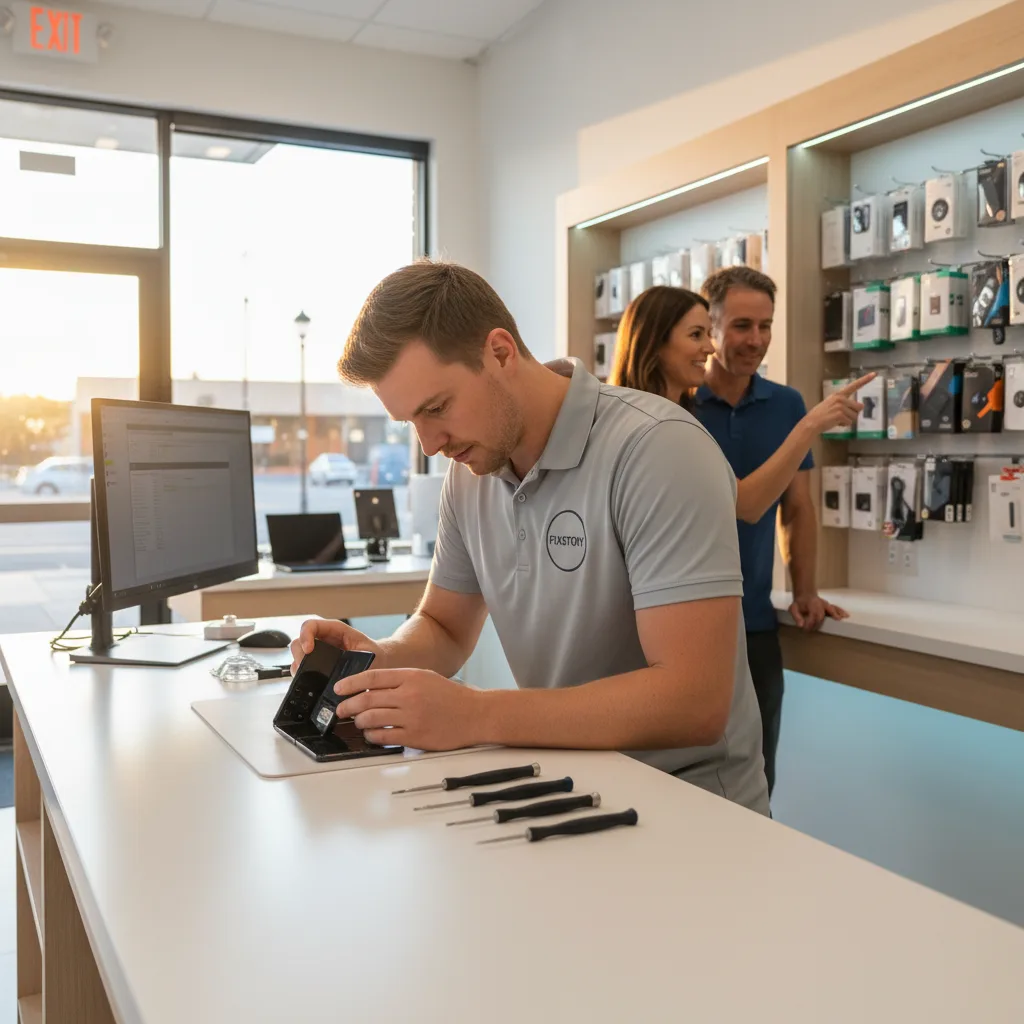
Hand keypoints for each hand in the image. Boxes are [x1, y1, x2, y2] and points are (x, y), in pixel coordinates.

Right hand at [289, 617, 383, 674]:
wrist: (380, 662)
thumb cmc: (374, 654)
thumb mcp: (368, 655)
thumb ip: (355, 663)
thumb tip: (342, 679)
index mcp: (334, 630)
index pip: (311, 625)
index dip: (305, 636)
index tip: (308, 650)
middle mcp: (323, 640)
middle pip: (299, 642)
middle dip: (299, 656)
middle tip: (304, 669)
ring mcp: (318, 653)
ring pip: (298, 657)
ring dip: (299, 668)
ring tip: (307, 679)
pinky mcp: (317, 667)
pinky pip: (303, 669)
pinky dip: (302, 676)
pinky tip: (310, 684)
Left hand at [334, 668, 484, 749]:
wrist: (475, 714)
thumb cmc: (451, 697)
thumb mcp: (426, 678)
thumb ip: (400, 680)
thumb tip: (371, 686)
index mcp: (411, 677)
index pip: (372, 677)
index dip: (350, 683)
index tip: (338, 689)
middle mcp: (409, 695)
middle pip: (367, 699)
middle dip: (348, 705)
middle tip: (341, 709)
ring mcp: (411, 716)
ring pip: (371, 718)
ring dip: (359, 721)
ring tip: (358, 721)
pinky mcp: (414, 736)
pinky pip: (383, 736)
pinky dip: (372, 735)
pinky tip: (372, 734)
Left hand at [788, 593, 848, 631]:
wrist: (805, 595)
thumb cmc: (800, 604)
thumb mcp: (793, 608)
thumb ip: (796, 617)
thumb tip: (801, 625)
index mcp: (811, 604)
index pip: (812, 615)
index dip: (810, 623)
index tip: (806, 629)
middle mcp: (819, 604)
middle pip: (821, 615)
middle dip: (818, 623)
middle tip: (814, 630)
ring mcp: (825, 604)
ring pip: (831, 609)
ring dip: (835, 615)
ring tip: (840, 620)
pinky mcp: (828, 606)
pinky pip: (835, 608)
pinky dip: (840, 612)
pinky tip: (846, 615)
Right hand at [803, 372, 875, 434]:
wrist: (811, 422)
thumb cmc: (821, 415)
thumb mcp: (832, 404)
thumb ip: (846, 404)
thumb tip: (861, 406)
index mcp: (839, 394)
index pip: (854, 385)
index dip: (865, 380)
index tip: (874, 374)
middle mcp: (841, 398)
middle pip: (859, 407)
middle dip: (852, 414)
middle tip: (841, 416)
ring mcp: (841, 406)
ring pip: (855, 416)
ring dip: (848, 420)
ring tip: (836, 420)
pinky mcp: (840, 414)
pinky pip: (849, 422)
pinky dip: (844, 425)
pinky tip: (835, 423)